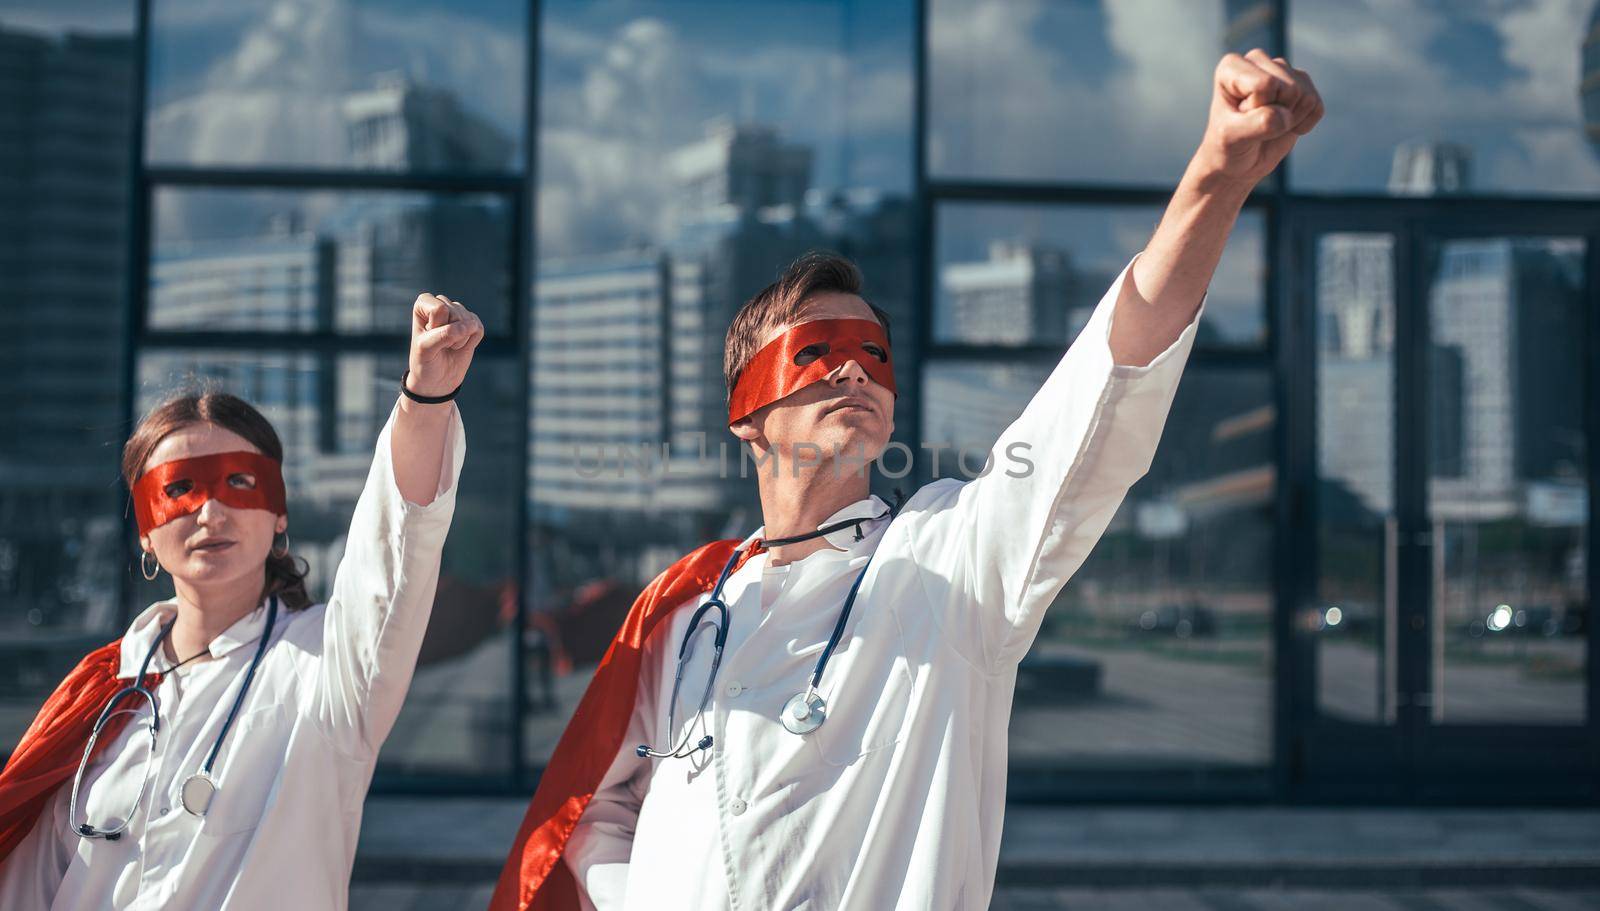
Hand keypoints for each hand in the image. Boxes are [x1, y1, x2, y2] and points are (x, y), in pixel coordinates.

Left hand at [406, 293, 484, 397]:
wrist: (437, 380)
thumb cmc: (425, 362)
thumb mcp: (426, 349)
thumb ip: (444, 335)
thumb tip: (469, 326)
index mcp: (424, 305)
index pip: (440, 309)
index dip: (437, 327)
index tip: (429, 339)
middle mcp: (441, 304)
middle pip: (456, 312)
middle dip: (450, 334)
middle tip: (440, 345)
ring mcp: (458, 313)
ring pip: (468, 319)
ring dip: (461, 339)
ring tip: (449, 346)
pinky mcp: (472, 324)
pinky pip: (479, 327)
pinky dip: (472, 341)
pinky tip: (461, 346)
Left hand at [1193, 49, 1323, 188]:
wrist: (1239, 161)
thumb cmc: (1228, 146)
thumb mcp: (1232, 138)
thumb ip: (1257, 123)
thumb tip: (1286, 116)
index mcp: (1231, 67)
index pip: (1264, 84)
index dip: (1257, 109)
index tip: (1238, 119)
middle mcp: (1257, 61)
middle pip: (1289, 88)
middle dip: (1275, 115)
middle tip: (1254, 125)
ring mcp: (1282, 70)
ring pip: (1305, 96)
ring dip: (1290, 121)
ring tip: (1268, 125)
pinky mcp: (1302, 85)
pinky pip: (1316, 106)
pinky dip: (1304, 124)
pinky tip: (1285, 126)